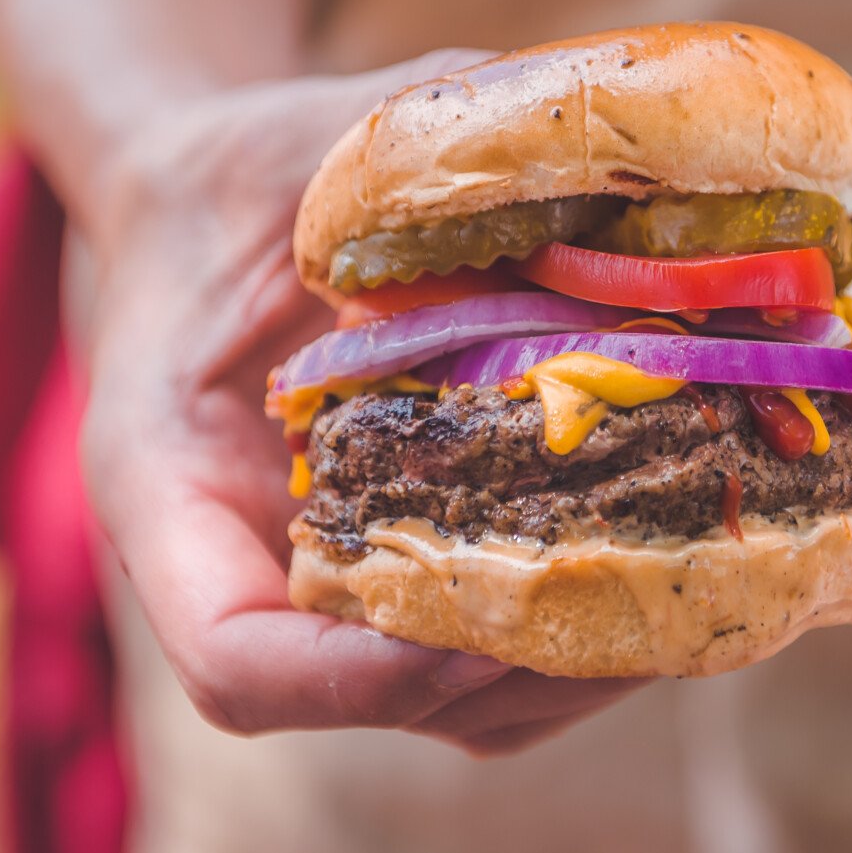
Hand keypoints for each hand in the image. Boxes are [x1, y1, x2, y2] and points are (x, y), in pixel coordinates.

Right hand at [72, 51, 646, 754]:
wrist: (219, 203)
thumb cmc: (252, 172)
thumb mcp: (313, 145)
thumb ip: (412, 166)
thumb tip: (591, 178)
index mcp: (166, 482)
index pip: (237, 665)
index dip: (362, 678)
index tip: (481, 625)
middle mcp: (238, 567)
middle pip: (370, 705)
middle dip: (512, 674)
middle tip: (646, 599)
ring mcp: (325, 585)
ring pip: (448, 707)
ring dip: (570, 672)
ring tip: (685, 588)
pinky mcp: (400, 570)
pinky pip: (488, 662)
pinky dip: (580, 641)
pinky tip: (673, 559)